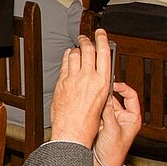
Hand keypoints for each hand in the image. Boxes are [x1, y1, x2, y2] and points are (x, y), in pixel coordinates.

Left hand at [49, 29, 112, 145]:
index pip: (104, 53)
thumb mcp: (102, 101)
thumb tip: (97, 75)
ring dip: (76, 49)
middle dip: (86, 41)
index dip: (102, 40)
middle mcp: (88, 78)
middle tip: (85, 38)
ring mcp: (73, 79)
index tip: (100, 33)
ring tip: (77, 48)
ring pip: (75, 55)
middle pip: (88, 50)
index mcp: (102, 82)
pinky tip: (68, 58)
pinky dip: (67, 58)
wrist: (72, 132)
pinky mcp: (62, 82)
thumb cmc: (88, 122)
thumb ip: (99, 85)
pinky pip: (65, 64)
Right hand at [93, 82, 141, 165]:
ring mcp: (111, 120)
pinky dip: (93, 108)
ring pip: (105, 104)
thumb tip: (106, 96)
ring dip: (99, 102)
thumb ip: (109, 112)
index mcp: (132, 118)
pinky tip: (88, 107)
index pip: (131, 96)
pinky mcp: (100, 124)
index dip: (123, 88)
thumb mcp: (112, 130)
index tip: (113, 84)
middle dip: (107, 94)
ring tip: (93, 99)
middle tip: (99, 89)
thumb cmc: (113, 155)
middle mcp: (122, 118)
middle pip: (116, 98)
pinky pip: (97, 111)